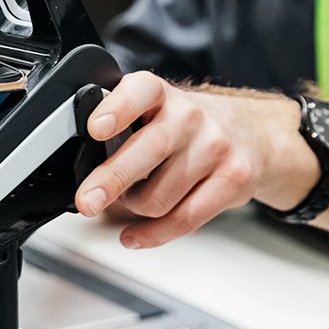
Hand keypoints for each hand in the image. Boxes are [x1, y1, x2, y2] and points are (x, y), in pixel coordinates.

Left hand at [73, 72, 311, 248]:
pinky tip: (134, 236)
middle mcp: (189, 116)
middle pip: (149, 150)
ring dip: (135, 207)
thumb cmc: (185, 126)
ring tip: (133, 200)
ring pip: (159, 197)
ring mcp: (214, 147)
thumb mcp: (152, 109)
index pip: (139, 92)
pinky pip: (184, 219)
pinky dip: (152, 234)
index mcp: (160, 94)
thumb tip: (78, 158)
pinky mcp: (233, 180)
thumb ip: (117, 125)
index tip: (96, 128)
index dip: (117, 109)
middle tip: (88, 199)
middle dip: (113, 179)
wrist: (249, 133)